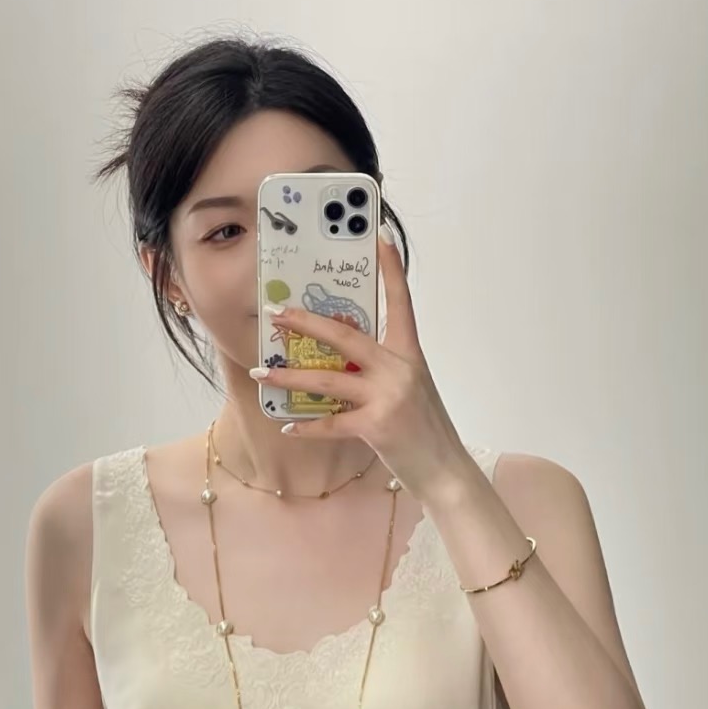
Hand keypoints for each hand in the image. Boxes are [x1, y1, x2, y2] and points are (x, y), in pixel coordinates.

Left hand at [253, 228, 473, 498]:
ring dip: (290, 377)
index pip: (401, 302)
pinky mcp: (377, 426)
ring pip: (328, 379)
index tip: (379, 238)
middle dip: (305, 322)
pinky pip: (332, 423)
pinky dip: (307, 427)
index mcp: (410, 354)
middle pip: (345, 335)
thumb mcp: (411, 389)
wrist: (445, 470)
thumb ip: (381, 370)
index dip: (391, 269)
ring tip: (262, 372)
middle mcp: (399, 369)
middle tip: (275, 312)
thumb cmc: (425, 430)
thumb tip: (342, 359)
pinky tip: (287, 427)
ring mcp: (388, 396)